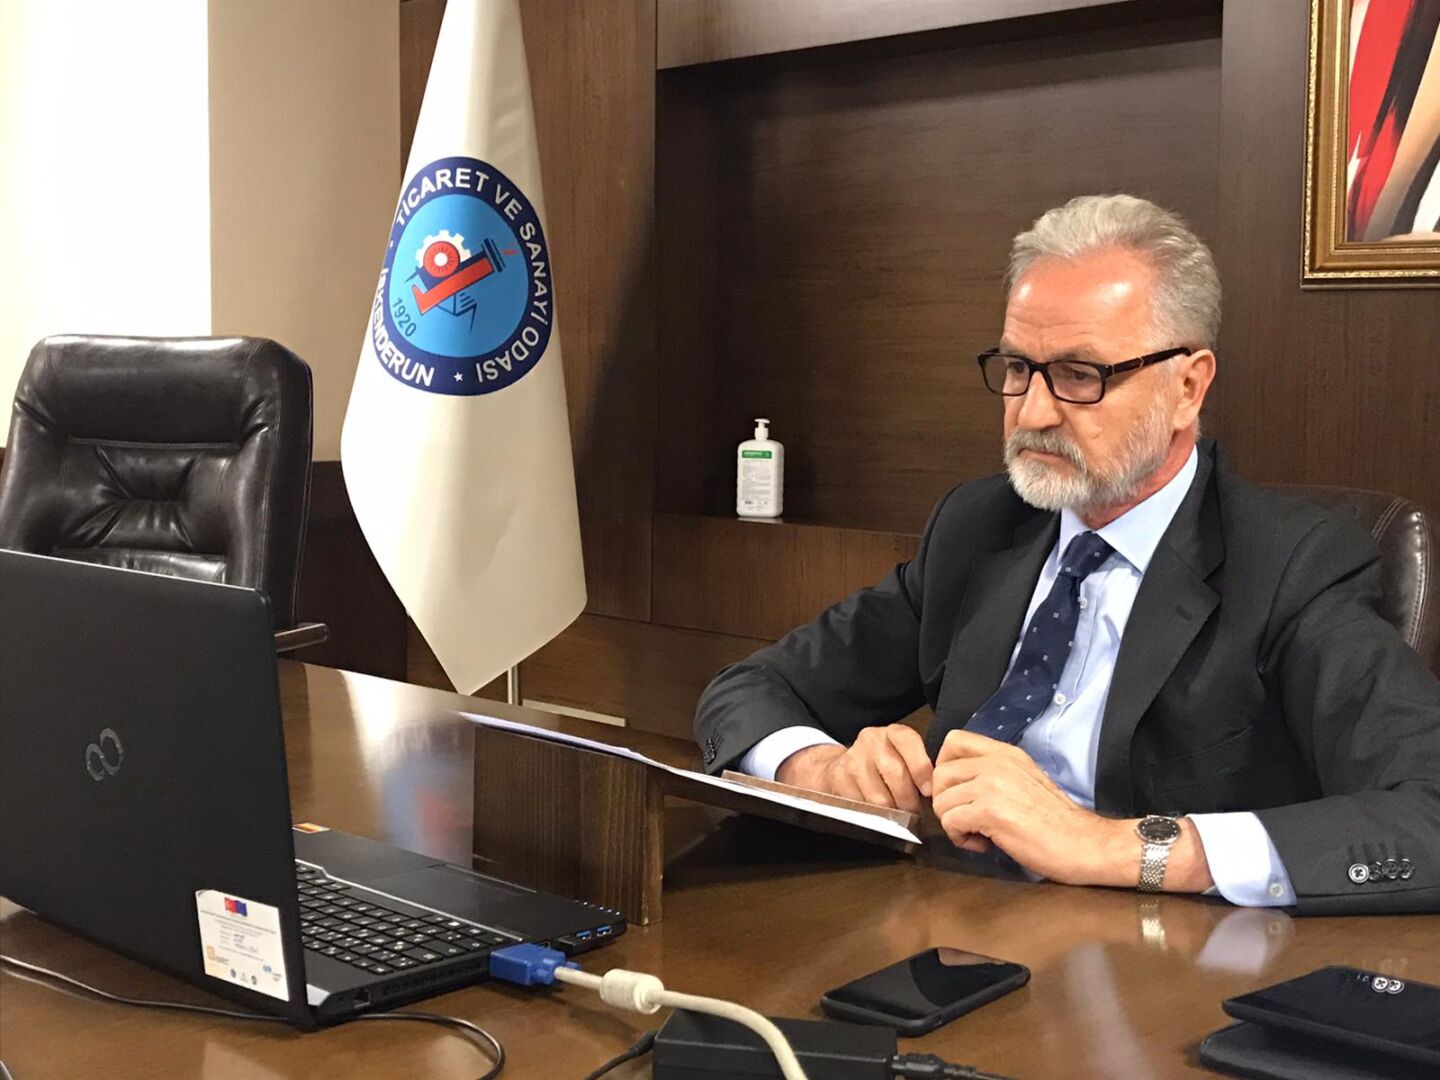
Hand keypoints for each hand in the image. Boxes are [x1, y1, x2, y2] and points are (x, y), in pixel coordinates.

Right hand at [775, 724, 933, 813]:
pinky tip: (876, 814)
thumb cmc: (883, 766)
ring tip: (897, 816)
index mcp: (893, 733)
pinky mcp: (838, 777)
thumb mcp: (903, 759)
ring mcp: (852, 757)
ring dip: (892, 813)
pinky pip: (862, 806)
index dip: (921, 768)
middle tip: (914, 813)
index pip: (909, 742)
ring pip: (879, 796)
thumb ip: (920, 769)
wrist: (842, 767)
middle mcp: (871, 740)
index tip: (929, 791)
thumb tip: (939, 793)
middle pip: (895, 774)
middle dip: (909, 801)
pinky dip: (873, 816)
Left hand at [930, 730, 1133, 884]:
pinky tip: (983, 844)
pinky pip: (950, 821)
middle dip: (945, 801)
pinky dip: (960, 838)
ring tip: (979, 834)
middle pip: (940, 774)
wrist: (1085, 844)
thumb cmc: (1057, 822)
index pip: (953, 741)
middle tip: (967, 819)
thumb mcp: (1024, 781)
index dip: (944, 768)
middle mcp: (997, 763)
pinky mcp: (990, 811)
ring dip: (953, 823)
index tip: (957, 792)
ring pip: (941, 801)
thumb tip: (957, 784)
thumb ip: (993, 774)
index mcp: (1006, 754)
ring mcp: (992, 785)